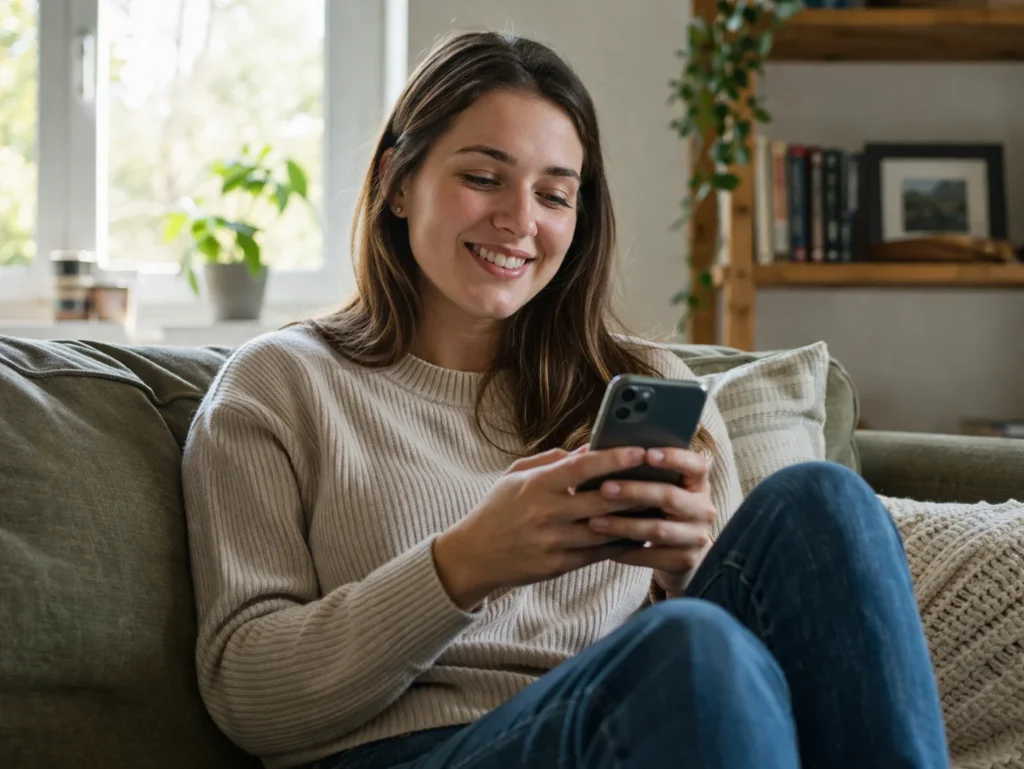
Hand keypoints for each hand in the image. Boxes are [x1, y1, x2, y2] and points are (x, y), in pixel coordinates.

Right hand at [433, 446, 652, 609]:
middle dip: (634, 490)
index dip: (613, 459)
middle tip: (662, 479)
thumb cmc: (498, 509)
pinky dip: (620, 543)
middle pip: (601, 501)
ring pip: (605, 530)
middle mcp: (546, 514)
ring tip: (659, 506)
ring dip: (634, 519)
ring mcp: (553, 543)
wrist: (474, 556)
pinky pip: (598, 554)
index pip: (581, 468)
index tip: (639, 451)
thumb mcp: (516, 476)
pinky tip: (639, 533)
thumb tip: (590, 448)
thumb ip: (552, 460)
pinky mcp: (557, 566)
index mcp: (537, 486)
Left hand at [586, 448, 716, 594]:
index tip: (646, 454)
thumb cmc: (661, 509)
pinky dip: (626, 551)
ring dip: (623, 525)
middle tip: (604, 488)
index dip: (674, 458)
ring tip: (594, 521)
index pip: (696, 465)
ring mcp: (697, 537)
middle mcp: (704, 509)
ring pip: (657, 529)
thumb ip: (647, 473)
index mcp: (699, 484)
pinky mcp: (686, 561)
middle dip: (634, 492)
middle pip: (670, 497)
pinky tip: (604, 546)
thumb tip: (606, 453)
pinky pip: (651, 556)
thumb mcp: (664, 488)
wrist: (680, 553)